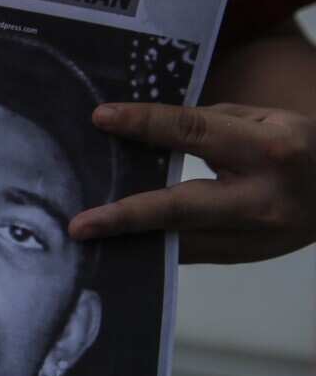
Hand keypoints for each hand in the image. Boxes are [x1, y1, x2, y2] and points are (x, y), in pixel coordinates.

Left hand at [69, 103, 315, 263]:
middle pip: (182, 207)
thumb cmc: (299, 146)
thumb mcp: (265, 119)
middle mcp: (262, 198)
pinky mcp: (244, 257)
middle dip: (126, 216)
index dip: (145, 124)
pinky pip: (187, 251)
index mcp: (270, 149)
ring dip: (130, 240)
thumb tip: (144, 132)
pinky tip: (118, 244)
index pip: (194, 132)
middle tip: (80, 225)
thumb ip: (207, 124)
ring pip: (180, 240)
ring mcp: (255, 236)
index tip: (102, 118)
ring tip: (86, 240)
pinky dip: (152, 245)